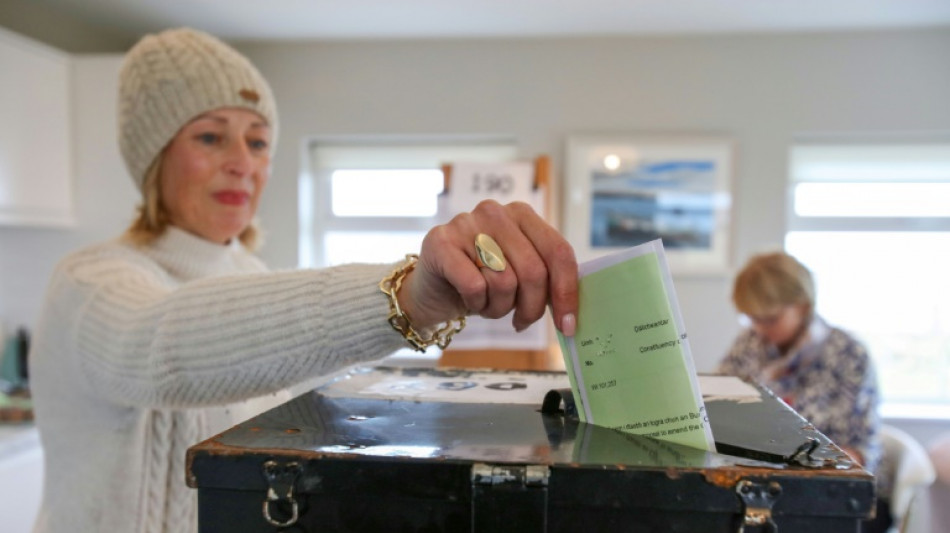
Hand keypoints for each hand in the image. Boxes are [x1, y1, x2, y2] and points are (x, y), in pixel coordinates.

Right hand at [398, 200, 577, 335]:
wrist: (432, 290)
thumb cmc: (482, 282)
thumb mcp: (519, 275)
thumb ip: (546, 279)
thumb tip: (571, 313)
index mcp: (522, 214)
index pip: (558, 251)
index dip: (567, 292)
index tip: (568, 324)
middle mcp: (495, 212)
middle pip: (534, 271)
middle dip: (531, 307)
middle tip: (521, 321)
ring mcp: (466, 223)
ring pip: (504, 282)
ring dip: (499, 307)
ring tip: (488, 304)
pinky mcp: (440, 242)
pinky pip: (475, 286)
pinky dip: (475, 304)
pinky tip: (468, 300)